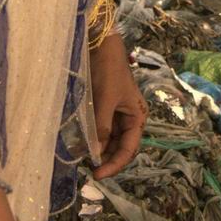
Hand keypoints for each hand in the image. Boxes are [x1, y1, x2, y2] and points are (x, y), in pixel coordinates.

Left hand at [86, 33, 145, 176]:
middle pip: (120, 147)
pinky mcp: (105, 108)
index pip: (128, 150)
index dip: (114, 165)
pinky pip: (102, 129)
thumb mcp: (104, 100)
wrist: (101, 45)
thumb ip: (101, 127)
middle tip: (88, 169)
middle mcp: (130, 118)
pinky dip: (94, 138)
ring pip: (110, 140)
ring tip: (84, 158)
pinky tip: (83, 143)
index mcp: (137, 117)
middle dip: (106, 159)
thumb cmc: (107, 70)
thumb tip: (96, 153)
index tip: (97, 174)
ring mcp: (117, 113)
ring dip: (99, 150)